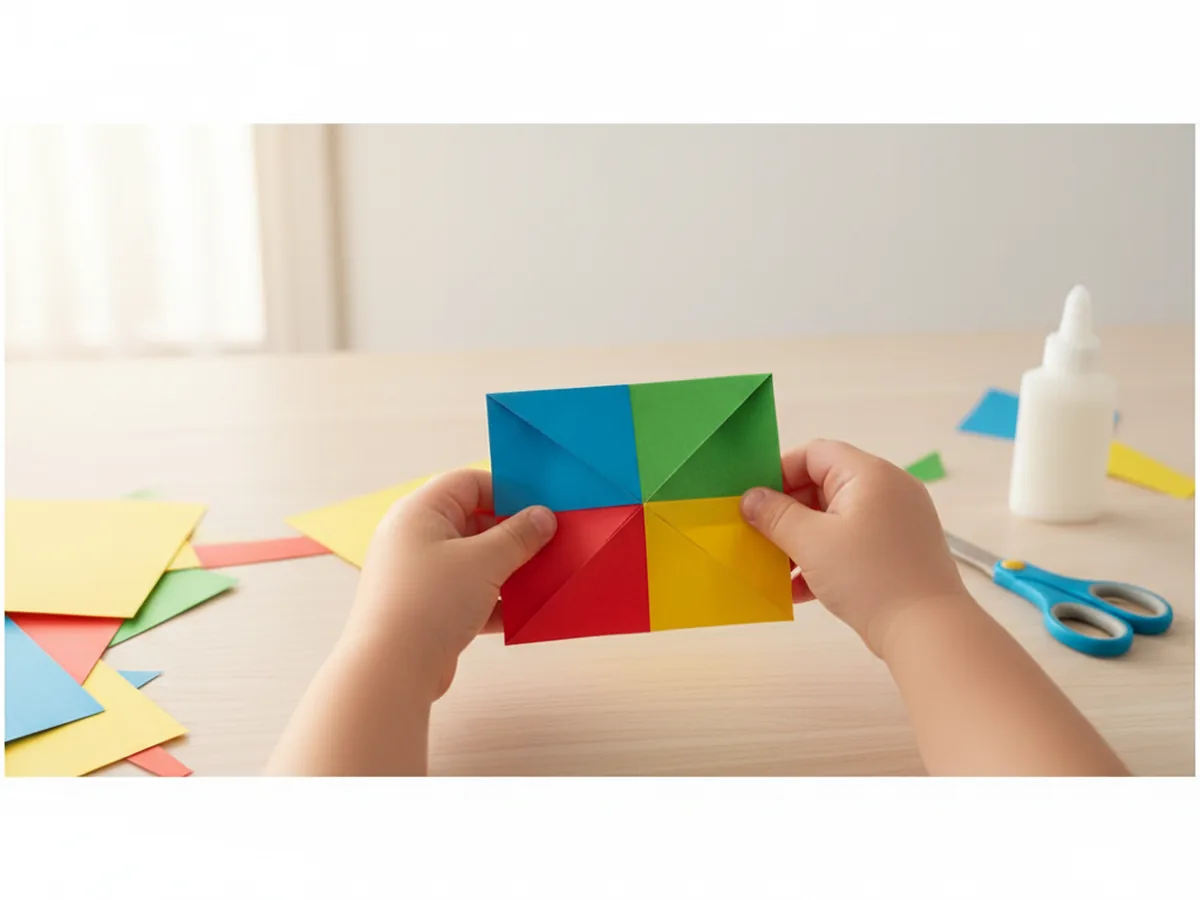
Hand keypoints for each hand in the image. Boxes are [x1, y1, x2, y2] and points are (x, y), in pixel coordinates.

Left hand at [346, 468, 555, 699]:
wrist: (391, 670)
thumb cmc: (430, 602)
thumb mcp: (484, 561)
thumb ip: (518, 535)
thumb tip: (543, 517)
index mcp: (420, 512)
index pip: (468, 483)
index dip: (506, 491)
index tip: (540, 508)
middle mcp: (414, 538)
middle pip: (473, 522)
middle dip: (512, 535)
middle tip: (549, 543)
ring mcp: (419, 576)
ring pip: (473, 562)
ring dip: (507, 570)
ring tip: (542, 577)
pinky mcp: (426, 609)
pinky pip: (467, 594)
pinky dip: (493, 600)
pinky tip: (522, 612)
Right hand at [739, 439, 968, 656]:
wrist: (929, 631)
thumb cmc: (871, 579)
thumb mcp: (811, 543)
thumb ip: (775, 515)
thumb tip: (750, 498)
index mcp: (869, 474)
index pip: (814, 454)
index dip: (779, 473)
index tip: (755, 501)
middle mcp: (888, 489)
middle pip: (823, 485)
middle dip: (788, 512)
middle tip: (761, 537)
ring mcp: (897, 521)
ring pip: (835, 518)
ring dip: (802, 540)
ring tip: (778, 569)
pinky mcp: (899, 550)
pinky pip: (853, 542)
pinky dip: (826, 558)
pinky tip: (801, 589)